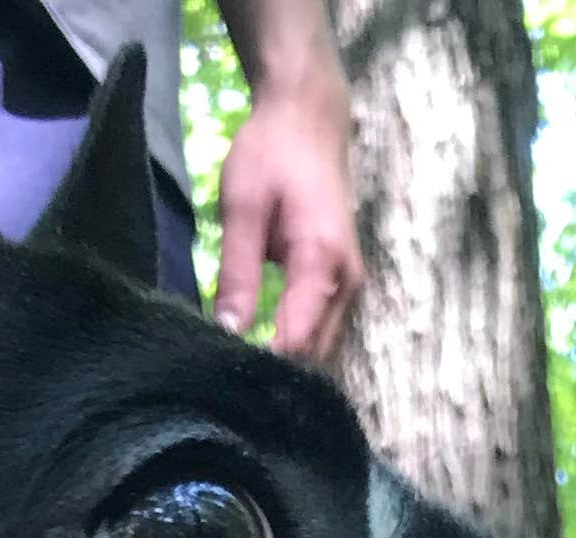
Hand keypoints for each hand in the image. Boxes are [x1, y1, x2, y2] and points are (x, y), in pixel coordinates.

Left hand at [213, 68, 362, 363]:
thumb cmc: (272, 152)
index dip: (261, 366)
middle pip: (312, 355)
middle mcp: (346, 282)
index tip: (225, 378)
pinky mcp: (342, 284)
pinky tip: (261, 349)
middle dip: (275, 371)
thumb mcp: (242, 207)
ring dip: (286, 363)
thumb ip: (236, 273)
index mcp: (322, 261)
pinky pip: (320, 331)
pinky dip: (293, 344)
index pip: (295, 341)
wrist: (308, 116)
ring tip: (241, 371)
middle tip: (228, 382)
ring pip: (319, 348)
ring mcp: (349, 285)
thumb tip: (227, 333)